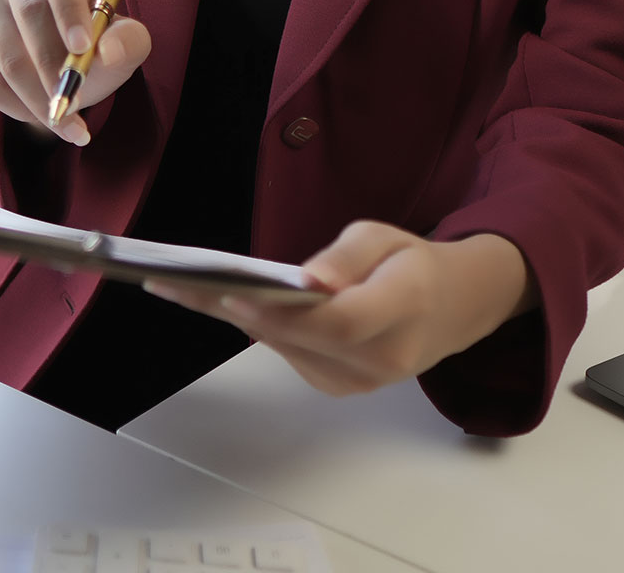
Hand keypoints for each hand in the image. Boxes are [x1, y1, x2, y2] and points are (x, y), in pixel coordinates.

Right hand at [0, 0, 151, 146]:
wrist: (60, 61)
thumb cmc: (94, 43)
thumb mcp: (123, 41)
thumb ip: (128, 42)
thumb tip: (107, 51)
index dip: (69, 8)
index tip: (83, 47)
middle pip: (29, 14)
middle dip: (53, 67)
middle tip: (74, 103)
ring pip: (7, 54)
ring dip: (36, 96)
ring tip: (63, 121)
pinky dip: (12, 105)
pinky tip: (36, 117)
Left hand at [148, 224, 535, 395]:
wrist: (451, 309)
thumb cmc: (413, 264)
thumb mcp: (387, 238)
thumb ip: (347, 257)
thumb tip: (308, 280)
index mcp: (403, 311)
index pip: (336, 321)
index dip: (281, 312)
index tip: (228, 289)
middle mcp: (381, 358)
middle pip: (297, 339)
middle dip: (232, 309)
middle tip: (173, 283)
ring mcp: (358, 381)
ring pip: (284, 348)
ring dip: (231, 318)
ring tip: (175, 287)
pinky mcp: (338, 386)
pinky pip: (288, 354)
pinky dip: (252, 327)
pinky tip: (211, 302)